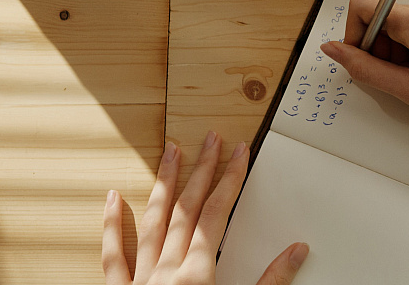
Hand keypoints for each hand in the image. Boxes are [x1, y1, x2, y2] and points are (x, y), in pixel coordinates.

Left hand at [102, 132, 307, 284]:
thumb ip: (271, 283)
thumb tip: (297, 251)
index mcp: (198, 276)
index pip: (218, 213)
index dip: (230, 179)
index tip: (239, 152)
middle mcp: (166, 272)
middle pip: (186, 209)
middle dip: (201, 170)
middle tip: (210, 138)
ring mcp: (139, 282)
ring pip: (151, 222)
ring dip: (163, 185)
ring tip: (169, 152)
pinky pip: (112, 256)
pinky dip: (111, 225)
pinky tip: (112, 198)